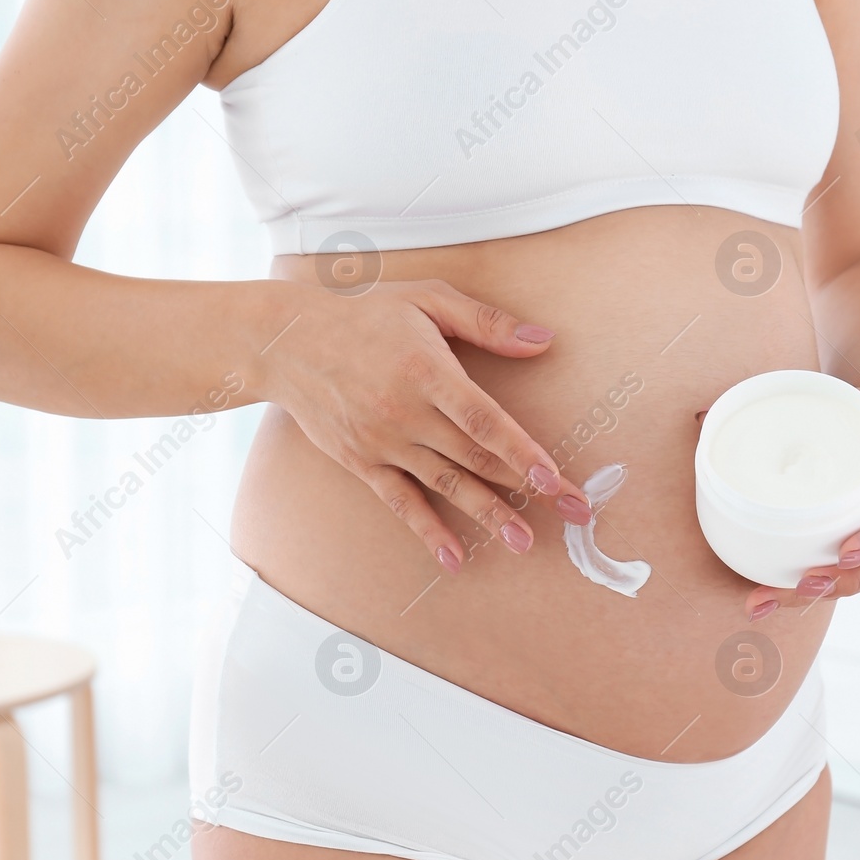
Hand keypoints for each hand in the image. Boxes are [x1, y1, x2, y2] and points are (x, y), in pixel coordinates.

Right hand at [267, 278, 590, 574]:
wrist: (287, 342)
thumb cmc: (367, 315)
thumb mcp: (427, 300)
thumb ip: (487, 323)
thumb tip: (543, 340)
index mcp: (428, 372)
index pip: (484, 420)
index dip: (522, 452)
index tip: (556, 479)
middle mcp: (407, 413)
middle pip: (475, 458)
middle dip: (526, 488)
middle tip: (572, 513)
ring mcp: (384, 442)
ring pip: (446, 484)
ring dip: (487, 515)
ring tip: (524, 542)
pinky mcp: (363, 463)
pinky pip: (401, 503)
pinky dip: (428, 531)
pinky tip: (454, 558)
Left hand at [742, 386, 859, 619]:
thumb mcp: (843, 398)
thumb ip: (784, 407)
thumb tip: (698, 415)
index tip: (845, 553)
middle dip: (843, 582)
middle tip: (800, 587)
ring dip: (824, 593)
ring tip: (770, 600)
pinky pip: (858, 573)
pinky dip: (821, 585)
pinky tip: (776, 596)